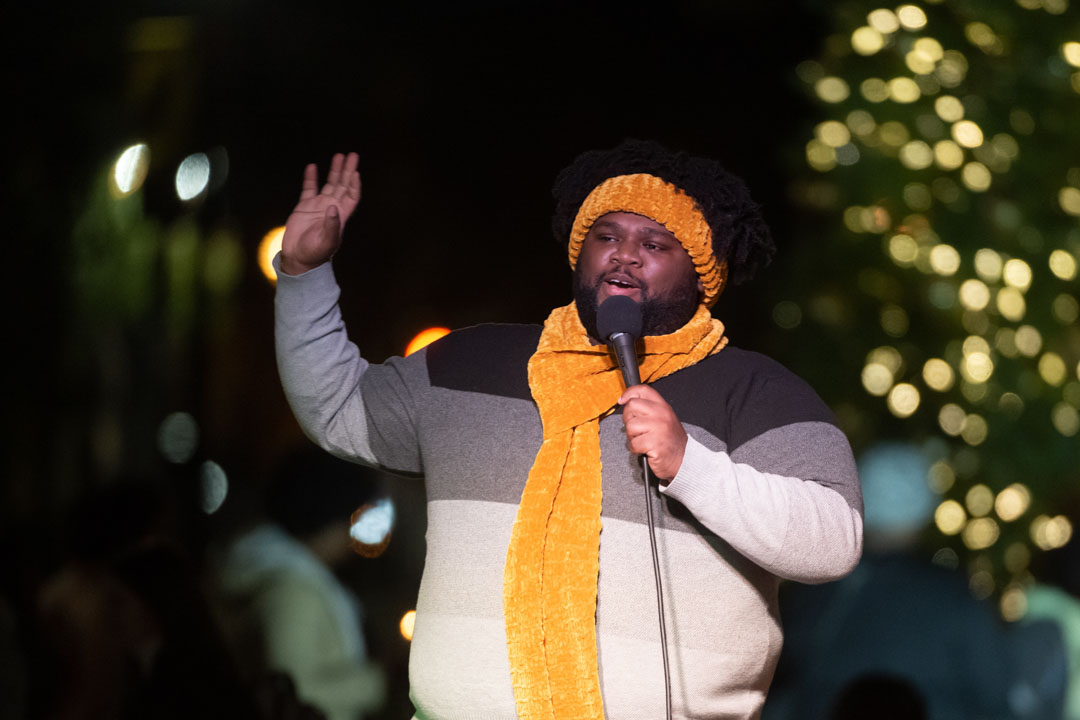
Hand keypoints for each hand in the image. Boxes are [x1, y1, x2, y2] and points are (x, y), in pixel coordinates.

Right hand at [279, 152, 360, 274]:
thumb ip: (331, 226)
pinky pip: (309, 188)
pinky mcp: (304, 206)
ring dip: (334, 171)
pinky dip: (311, 178)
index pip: (352, 196)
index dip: (355, 184)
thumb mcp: (326, 242)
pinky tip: (313, 167)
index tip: (356, 172)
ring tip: (339, 156)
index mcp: (340, 216)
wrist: (298, 258)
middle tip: (352, 155)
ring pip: (329, 184)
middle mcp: (332, 208)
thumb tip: (333, 207)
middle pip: (343, 185)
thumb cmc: (315, 254)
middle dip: (348, 170)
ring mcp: (319, 206)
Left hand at [618, 384, 686, 482]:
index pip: (643, 391)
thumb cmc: (670, 441)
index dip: (629, 393)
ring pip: (630, 426)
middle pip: (632, 406)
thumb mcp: (663, 419)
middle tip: (636, 429)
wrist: (684, 460)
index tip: (622, 401)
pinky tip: (645, 449)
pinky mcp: (655, 443)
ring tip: (643, 440)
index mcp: (663, 407)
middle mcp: (661, 414)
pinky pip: (633, 443)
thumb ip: (649, 410)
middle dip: (628, 419)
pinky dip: (636, 449)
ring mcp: (658, 428)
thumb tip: (627, 402)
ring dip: (632, 437)